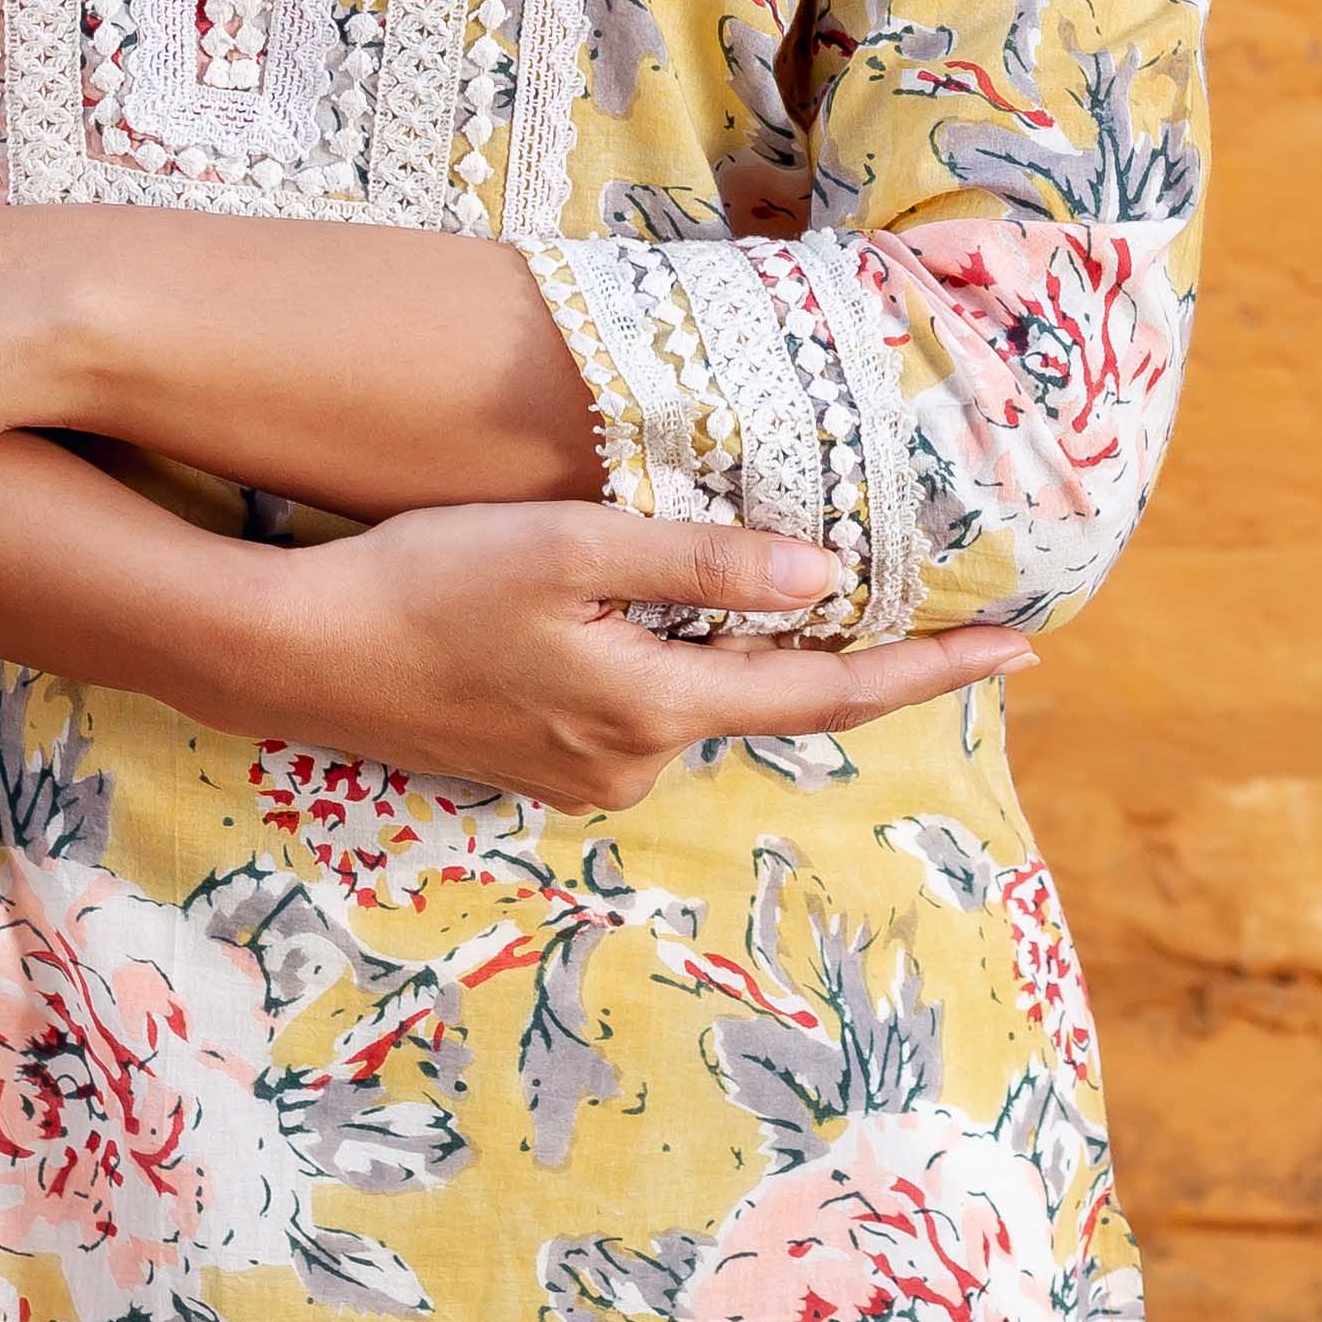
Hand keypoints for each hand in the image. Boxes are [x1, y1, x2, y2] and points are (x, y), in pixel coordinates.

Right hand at [174, 501, 1030, 807]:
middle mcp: (635, 763)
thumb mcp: (568, 548)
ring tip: (827, 592)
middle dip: (863, 659)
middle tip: (958, 616)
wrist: (298, 652)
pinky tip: (681, 617)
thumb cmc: (428, 582)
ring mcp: (585, 773)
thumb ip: (695, 564)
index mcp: (655, 711)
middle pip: (773, 700)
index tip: (1023, 648)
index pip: (827, 691)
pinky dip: (686, 662)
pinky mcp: (543, 759)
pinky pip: (647, 704)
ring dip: (760, 653)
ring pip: (703, 699)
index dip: (929, 668)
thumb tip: (821, 575)